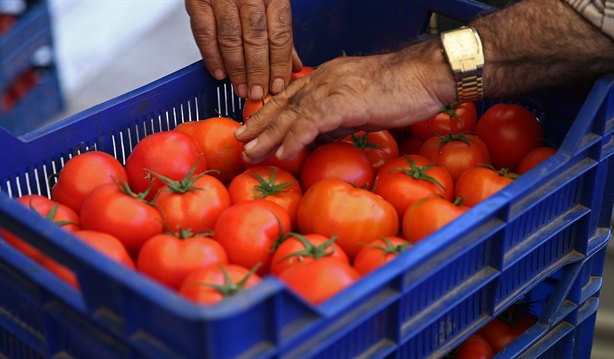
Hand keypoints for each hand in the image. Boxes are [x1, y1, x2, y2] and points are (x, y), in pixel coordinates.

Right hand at [185, 0, 302, 99]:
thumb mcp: (271, 2)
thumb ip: (280, 33)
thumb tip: (293, 65)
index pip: (280, 35)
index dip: (279, 64)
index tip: (278, 85)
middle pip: (256, 40)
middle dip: (258, 72)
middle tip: (258, 92)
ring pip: (231, 40)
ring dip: (237, 69)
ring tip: (242, 89)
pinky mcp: (199, 1)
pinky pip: (205, 34)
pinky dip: (212, 57)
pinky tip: (220, 73)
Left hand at [234, 40, 456, 162]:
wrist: (426, 75)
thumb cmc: (401, 90)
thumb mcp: (361, 105)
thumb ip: (337, 117)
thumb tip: (319, 135)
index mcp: (326, 77)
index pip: (289, 96)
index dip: (268, 112)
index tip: (252, 127)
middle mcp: (323, 79)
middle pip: (283, 104)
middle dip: (260, 124)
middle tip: (240, 142)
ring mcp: (332, 88)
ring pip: (292, 113)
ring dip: (270, 136)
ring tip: (253, 154)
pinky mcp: (345, 101)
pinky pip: (313, 121)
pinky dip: (296, 139)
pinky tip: (284, 153)